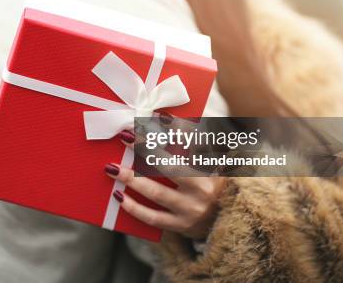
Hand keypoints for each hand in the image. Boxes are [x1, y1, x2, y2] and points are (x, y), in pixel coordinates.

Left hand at [106, 131, 225, 239]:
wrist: (230, 221)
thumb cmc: (215, 185)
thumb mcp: (215, 162)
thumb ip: (197, 141)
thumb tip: (165, 119)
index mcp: (213, 169)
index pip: (195, 144)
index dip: (179, 129)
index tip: (159, 117)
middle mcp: (203, 190)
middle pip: (170, 167)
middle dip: (145, 150)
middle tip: (125, 137)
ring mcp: (191, 210)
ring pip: (157, 193)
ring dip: (132, 179)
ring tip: (112, 168)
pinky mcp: (181, 226)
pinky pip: (153, 218)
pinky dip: (134, 207)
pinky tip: (119, 196)